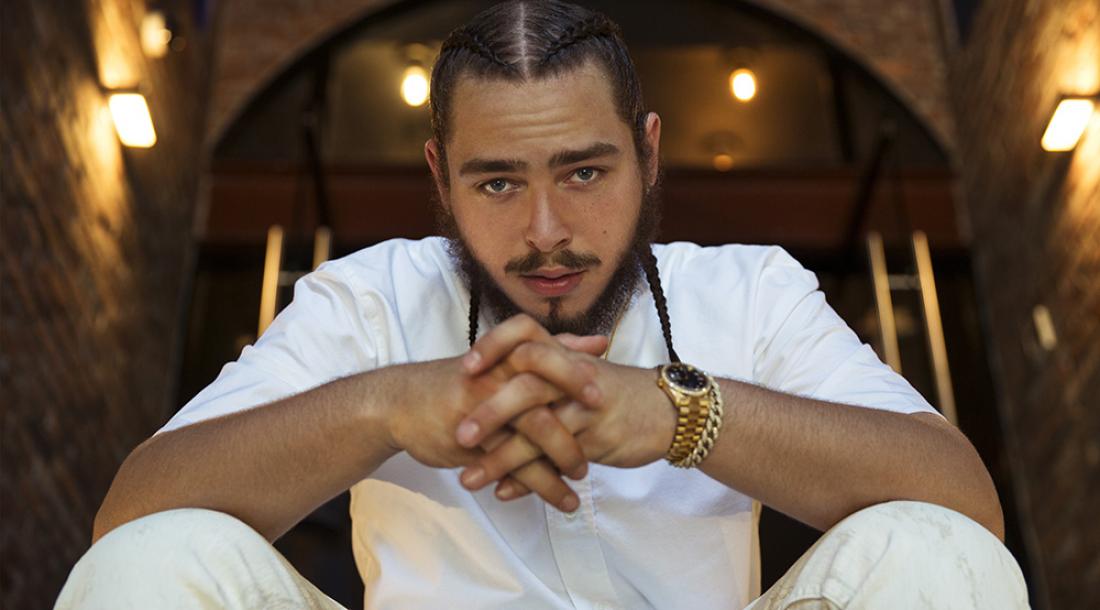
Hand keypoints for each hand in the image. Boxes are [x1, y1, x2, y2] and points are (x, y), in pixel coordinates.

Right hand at [383, 318, 605, 508]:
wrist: (400, 405)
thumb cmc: (457, 384)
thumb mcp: (499, 361)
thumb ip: (550, 352)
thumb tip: (596, 342)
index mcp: (508, 354)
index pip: (548, 353)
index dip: (577, 371)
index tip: (607, 392)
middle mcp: (497, 374)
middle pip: (546, 386)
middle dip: (578, 412)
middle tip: (604, 436)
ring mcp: (484, 405)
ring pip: (534, 428)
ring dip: (565, 455)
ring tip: (583, 477)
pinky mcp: (472, 438)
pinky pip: (515, 463)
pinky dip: (542, 484)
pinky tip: (562, 500)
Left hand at [456, 317, 675, 497]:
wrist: (669, 412)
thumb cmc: (619, 393)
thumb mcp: (582, 372)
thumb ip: (546, 368)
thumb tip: (504, 370)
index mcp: (564, 356)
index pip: (524, 335)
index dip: (493, 346)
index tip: (464, 367)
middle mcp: (573, 377)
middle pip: (526, 386)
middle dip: (489, 412)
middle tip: (458, 435)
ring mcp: (585, 409)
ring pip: (538, 432)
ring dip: (500, 457)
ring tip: (468, 479)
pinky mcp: (596, 439)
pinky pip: (556, 461)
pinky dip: (528, 480)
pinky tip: (503, 493)